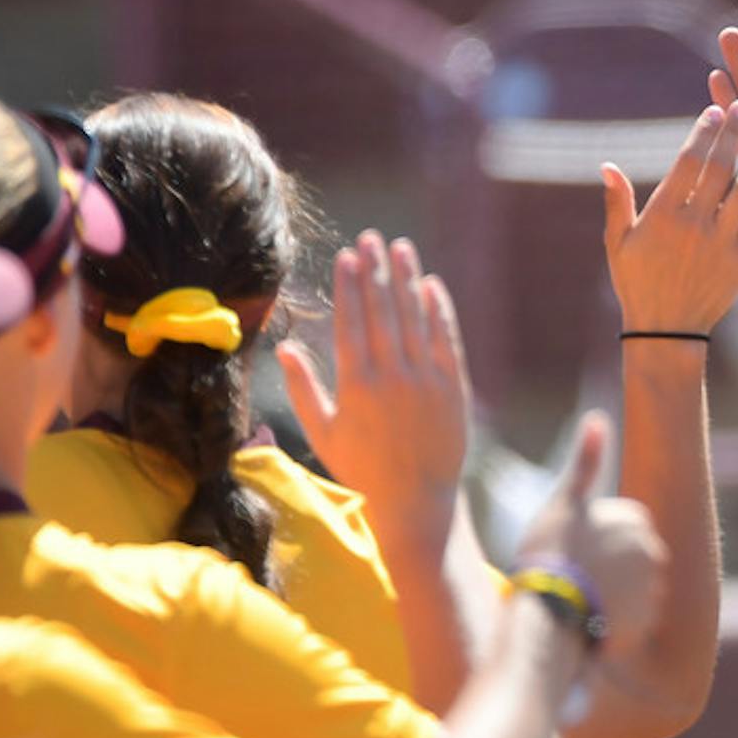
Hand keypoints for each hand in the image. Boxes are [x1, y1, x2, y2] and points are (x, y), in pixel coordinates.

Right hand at [278, 233, 469, 551]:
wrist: (415, 499)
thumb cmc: (361, 468)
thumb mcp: (323, 432)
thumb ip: (304, 388)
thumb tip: (284, 347)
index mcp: (356, 386)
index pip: (351, 323)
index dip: (349, 286)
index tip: (347, 256)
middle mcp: (391, 378)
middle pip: (383, 312)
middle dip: (376, 271)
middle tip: (371, 237)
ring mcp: (425, 382)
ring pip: (415, 319)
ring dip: (407, 280)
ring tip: (400, 248)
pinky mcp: (453, 388)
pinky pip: (446, 341)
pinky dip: (439, 311)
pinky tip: (431, 285)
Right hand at [513, 413, 667, 657]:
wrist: (550, 614)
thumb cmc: (551, 554)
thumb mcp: (564, 502)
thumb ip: (585, 461)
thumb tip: (597, 417)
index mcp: (637, 520)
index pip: (620, 526)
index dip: (592, 538)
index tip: (571, 549)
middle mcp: (653, 553)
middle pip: (628, 558)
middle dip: (606, 567)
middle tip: (571, 576)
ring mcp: (652, 589)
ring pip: (630, 589)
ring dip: (610, 594)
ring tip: (576, 600)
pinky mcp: (646, 623)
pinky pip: (631, 619)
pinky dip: (613, 621)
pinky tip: (587, 622)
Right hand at [602, 101, 737, 336]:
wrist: (668, 331)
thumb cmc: (637, 283)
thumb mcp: (618, 243)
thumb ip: (617, 202)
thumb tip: (606, 165)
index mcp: (663, 215)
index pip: (688, 163)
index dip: (703, 134)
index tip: (715, 111)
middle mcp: (694, 224)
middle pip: (720, 169)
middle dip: (734, 135)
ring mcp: (721, 242)